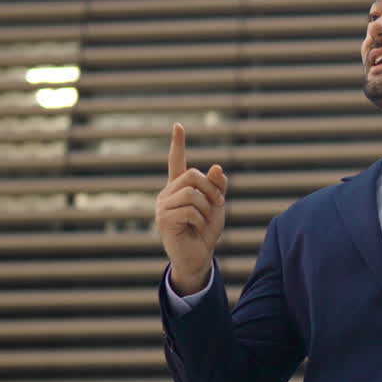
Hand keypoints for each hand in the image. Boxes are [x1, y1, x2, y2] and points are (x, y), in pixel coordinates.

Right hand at [155, 123, 227, 293]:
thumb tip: (216, 167)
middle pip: (192, 175)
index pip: (176, 161)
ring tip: (205, 220)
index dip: (178, 143)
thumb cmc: (206, 231)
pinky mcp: (164, 220)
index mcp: (179, 187)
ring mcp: (163, 206)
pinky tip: (196, 229)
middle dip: (211, 189)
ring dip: (207, 207)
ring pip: (192, 193)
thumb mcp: (216, 206)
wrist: (198, 257)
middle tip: (218, 204)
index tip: (178, 125)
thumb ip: (217, 186)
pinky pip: (189, 210)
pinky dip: (200, 220)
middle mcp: (168, 193)